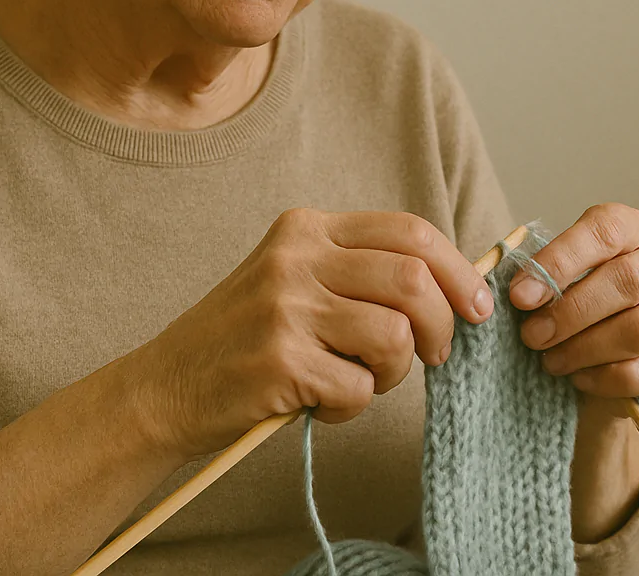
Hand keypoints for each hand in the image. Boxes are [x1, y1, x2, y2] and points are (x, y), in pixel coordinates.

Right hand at [127, 208, 493, 458]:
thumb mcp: (296, 282)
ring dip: (393, 373)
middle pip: (412, 278)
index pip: (409, 231)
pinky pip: (358, 389)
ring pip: (394, 336)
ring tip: (358, 382)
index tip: (475, 308)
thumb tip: (456, 289)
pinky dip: (350, 409)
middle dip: (441, 325)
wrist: (163, 388)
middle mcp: (295, 258)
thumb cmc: (244, 341)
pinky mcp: (279, 360)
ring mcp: (284, 308)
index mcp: (305, 229)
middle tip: (434, 356)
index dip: (456, 270)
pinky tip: (319, 404)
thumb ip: (360, 274)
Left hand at [508, 203, 638, 417]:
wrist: (595, 352)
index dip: (560, 261)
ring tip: (550, 360)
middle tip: (532, 335)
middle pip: (626, 281)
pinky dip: (603, 378)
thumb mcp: (553, 276)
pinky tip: (578, 378)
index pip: (604, 231)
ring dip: (584, 349)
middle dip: (570, 312)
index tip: (520, 295)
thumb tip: (518, 292)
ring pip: (638, 329)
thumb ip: (537, 277)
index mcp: (631, 230)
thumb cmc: (569, 301)